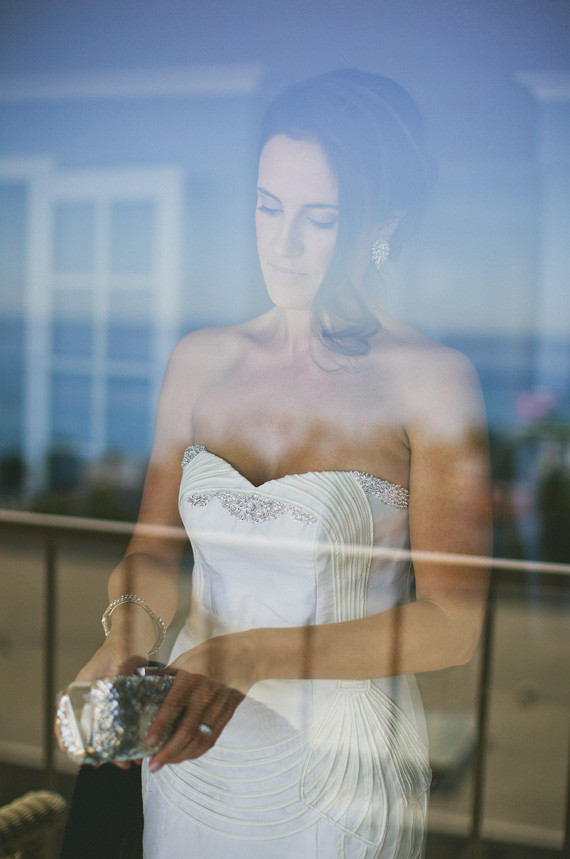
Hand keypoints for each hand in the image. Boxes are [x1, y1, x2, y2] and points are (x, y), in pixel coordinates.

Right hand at [56, 642, 148, 769]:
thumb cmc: (124, 643)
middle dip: (101, 753)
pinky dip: (126, 739)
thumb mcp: (124, 656)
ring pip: (105, 733)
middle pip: (88, 732)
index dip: (67, 739)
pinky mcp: (121, 705)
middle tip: (119, 764)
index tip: (79, 756)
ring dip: (115, 750)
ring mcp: (105, 704)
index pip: (65, 717)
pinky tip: (138, 748)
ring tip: (131, 761)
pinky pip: (120, 726)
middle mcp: (91, 699)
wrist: (135, 636)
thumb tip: (123, 683)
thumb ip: (123, 669)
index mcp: (82, 688)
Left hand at [145, 631, 258, 769]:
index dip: (160, 726)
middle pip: (187, 730)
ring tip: (164, 763)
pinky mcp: (227, 716)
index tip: (147, 742)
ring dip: (180, 756)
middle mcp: (205, 694)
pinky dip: (195, 752)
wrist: (245, 656)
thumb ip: (166, 678)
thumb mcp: (184, 660)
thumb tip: (142, 692)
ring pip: (199, 740)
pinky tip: (183, 756)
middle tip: (152, 765)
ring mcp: (218, 707)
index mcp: (191, 678)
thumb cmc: (209, 655)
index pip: (173, 706)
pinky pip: (210, 739)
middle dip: (168, 752)